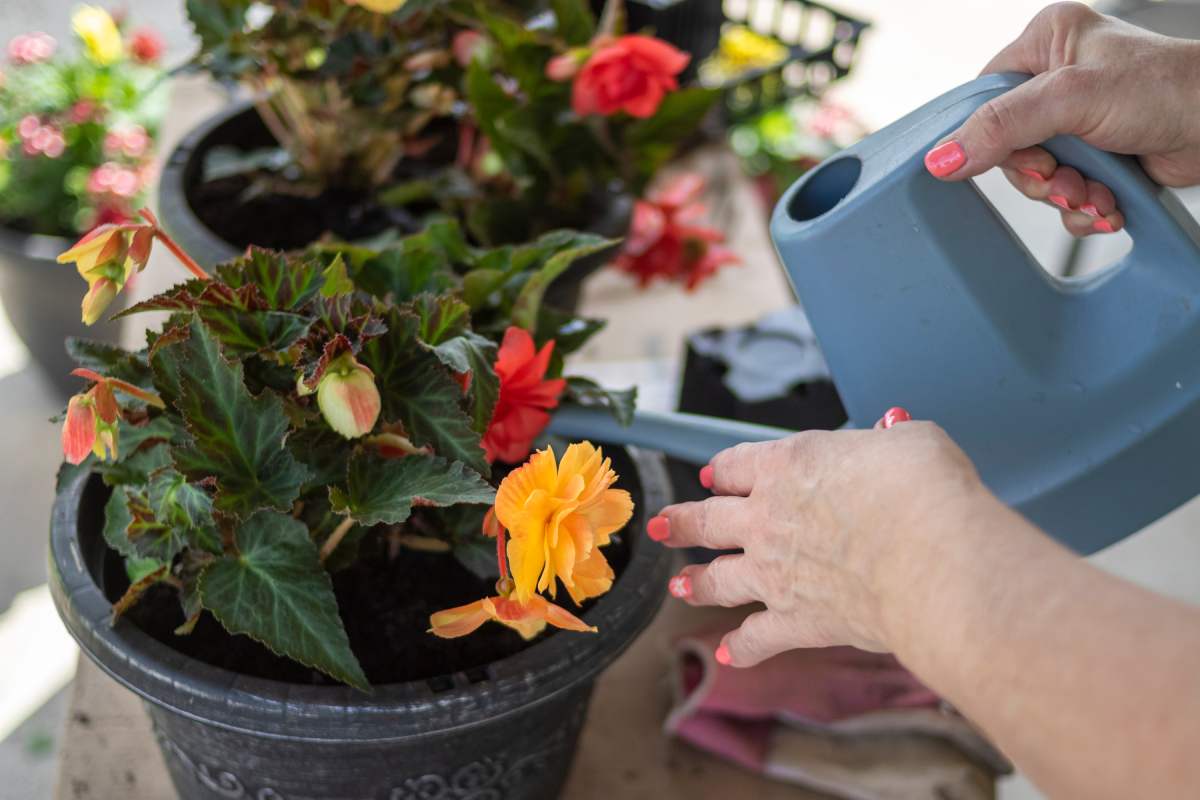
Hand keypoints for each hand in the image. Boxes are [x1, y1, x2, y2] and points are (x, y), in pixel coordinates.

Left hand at [650, 412, 994, 665]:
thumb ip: (890, 439)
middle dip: (681, 522)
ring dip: (696, 582)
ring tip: (679, 585)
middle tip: (661, 525)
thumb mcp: (911, 443)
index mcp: (789, 465)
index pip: (738, 465)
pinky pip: (756, 636)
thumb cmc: (926, 493)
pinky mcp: (795, 621)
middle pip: (708, 519)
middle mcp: (767, 518)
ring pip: (718, 578)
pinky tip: (729, 652)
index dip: (723, 470)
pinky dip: (742, 647)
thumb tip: (893, 429)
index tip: (711, 474)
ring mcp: (774, 572)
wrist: (932, 560)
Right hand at [924, 2, 1199, 236]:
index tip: (1013, 158)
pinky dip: (1081, 208)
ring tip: (1093, 195)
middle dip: (1039, 176)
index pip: (985, 97)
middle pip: (1007, 146)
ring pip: (1036, 177)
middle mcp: (1057, 80)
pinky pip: (1062, 193)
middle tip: (1063, 179)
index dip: (989, 137)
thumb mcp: (1071, 98)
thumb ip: (1002, 127)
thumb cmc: (1169, 89)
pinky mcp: (1094, 156)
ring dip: (1063, 196)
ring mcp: (1076, 121)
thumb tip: (942, 158)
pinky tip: (1104, 203)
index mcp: (1046, 43)